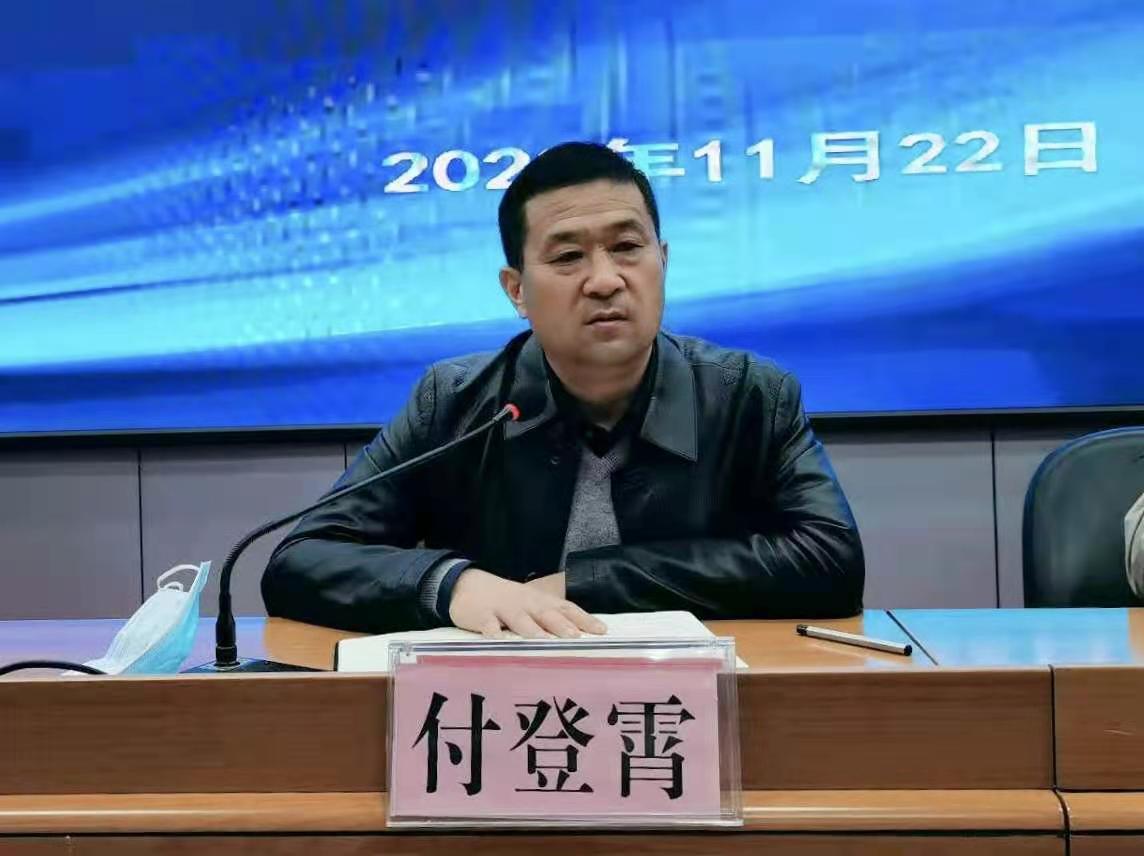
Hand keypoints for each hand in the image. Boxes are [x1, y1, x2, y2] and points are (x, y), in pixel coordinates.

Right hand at [448, 568, 605, 638]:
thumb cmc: (508, 601)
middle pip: (546, 614)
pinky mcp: (481, 615)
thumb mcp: (531, 605)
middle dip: (561, 625)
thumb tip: (580, 638)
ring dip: (531, 629)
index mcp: (540, 602)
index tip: (601, 631)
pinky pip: (487, 624)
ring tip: (543, 641)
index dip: (584, 619)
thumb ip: (551, 619)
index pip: (567, 609)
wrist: (468, 584)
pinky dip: (492, 632)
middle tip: (575, 637)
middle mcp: (526, 604)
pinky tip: (498, 640)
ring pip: (519, 619)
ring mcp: (503, 608)